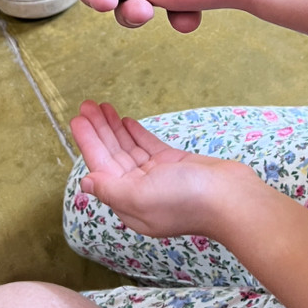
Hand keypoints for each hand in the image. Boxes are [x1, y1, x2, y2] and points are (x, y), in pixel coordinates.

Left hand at [71, 100, 252, 237]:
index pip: (101, 167)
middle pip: (112, 156)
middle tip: (86, 105)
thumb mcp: (141, 196)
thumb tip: (85, 183)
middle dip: (98, 130)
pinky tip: (125, 121)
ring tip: (101, 106)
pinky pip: (148, 146)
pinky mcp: (174, 164)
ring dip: (114, 128)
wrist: (230, 198)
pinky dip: (136, 133)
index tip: (78, 119)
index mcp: (128, 202)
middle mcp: (139, 190)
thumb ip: (110, 189)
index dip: (88, 143)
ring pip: (128, 148)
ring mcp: (157, 176)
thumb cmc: (185, 199)